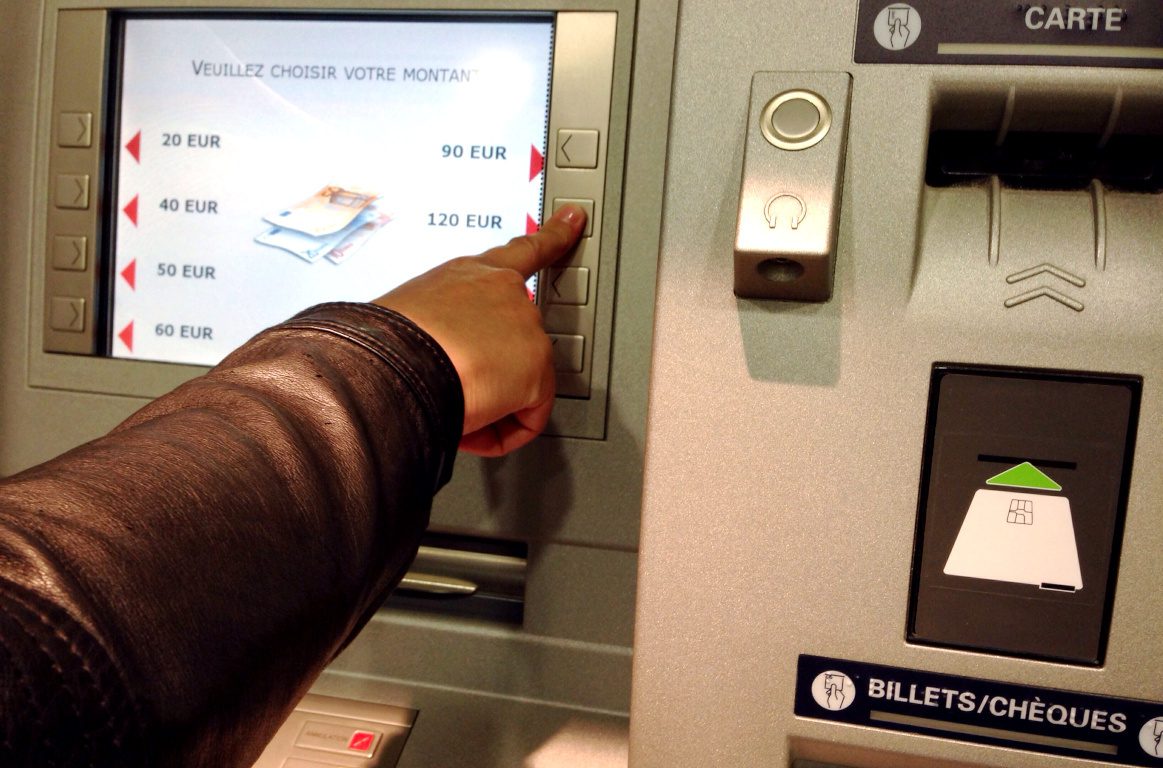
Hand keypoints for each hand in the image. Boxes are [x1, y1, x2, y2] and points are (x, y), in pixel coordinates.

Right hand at [374, 205, 586, 455]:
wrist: (393, 363)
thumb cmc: (381, 344)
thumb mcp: (408, 317)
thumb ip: (437, 327)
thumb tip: (434, 359)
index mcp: (469, 274)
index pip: (520, 251)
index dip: (553, 235)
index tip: (573, 219)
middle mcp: (504, 292)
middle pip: (516, 347)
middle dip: (488, 377)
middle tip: (452, 387)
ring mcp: (526, 328)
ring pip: (517, 388)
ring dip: (484, 406)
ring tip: (448, 402)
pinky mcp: (538, 369)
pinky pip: (526, 420)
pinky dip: (497, 434)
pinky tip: (468, 424)